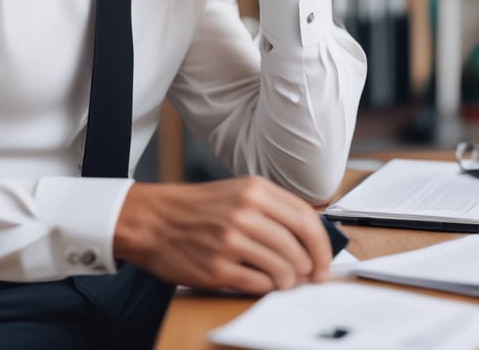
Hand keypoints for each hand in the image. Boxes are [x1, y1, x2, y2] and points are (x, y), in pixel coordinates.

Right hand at [113, 176, 332, 293]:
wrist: (153, 219)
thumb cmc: (197, 208)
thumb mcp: (236, 192)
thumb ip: (272, 209)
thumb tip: (310, 242)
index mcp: (253, 190)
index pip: (306, 219)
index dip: (322, 246)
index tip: (325, 262)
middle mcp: (244, 212)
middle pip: (298, 248)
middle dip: (308, 269)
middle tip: (307, 277)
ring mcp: (230, 241)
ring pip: (283, 269)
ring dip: (288, 281)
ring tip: (282, 280)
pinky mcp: (217, 268)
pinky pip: (259, 285)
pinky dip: (267, 288)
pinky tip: (260, 282)